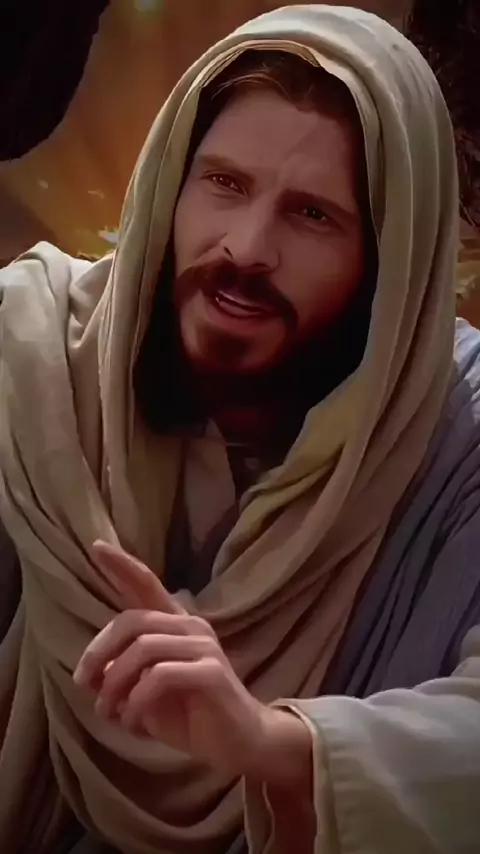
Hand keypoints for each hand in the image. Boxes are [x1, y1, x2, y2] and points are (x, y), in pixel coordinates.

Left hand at [74, 542, 312, 785]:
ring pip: (143, 648)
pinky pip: (160, 676)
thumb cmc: (191, 714)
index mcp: (174, 624)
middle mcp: (190, 625)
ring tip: (109, 713)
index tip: (96, 547)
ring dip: (115, 684)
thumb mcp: (144, 694)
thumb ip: (120, 676)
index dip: (121, 565)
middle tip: (84, 684)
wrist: (239, 742)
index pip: (146, 584)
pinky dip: (136, 702)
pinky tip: (132, 723)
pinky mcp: (211, 671)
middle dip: (99, 652)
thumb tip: (90, 675)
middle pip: (132, 620)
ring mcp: (203, 646)